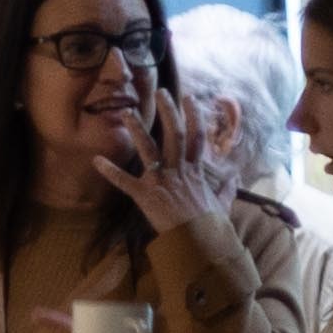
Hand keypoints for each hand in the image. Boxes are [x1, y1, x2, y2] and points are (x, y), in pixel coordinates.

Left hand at [92, 79, 236, 234]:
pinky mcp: (145, 195)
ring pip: (149, 148)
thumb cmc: (209, 224)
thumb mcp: (223, 202)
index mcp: (195, 171)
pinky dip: (109, 171)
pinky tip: (96, 159)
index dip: (194, 116)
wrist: (197, 241)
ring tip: (126, 112)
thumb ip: (227, 187)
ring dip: (137, 129)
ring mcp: (161, 180)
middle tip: (161, 92)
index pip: (196, 137)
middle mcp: (179, 170)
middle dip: (168, 111)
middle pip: (174, 133)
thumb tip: (236, 177)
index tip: (190, 99)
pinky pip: (124, 181)